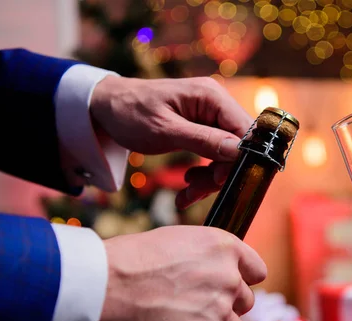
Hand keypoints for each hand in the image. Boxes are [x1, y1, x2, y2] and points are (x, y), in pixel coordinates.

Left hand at [90, 76, 252, 208]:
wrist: (106, 108)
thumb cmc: (131, 112)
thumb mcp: (165, 131)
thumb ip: (203, 141)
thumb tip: (238, 152)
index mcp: (211, 96)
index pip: (245, 129)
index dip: (241, 158)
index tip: (222, 180)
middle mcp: (216, 103)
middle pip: (237, 145)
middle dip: (220, 173)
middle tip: (196, 191)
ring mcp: (210, 117)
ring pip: (226, 156)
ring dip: (209, 179)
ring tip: (187, 193)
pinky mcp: (202, 130)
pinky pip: (213, 156)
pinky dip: (202, 175)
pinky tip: (186, 188)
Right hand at [95, 225, 266, 320]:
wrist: (105, 285)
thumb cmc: (128, 260)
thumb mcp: (175, 240)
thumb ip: (202, 257)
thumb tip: (205, 272)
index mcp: (223, 247)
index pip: (256, 271)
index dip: (241, 282)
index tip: (227, 290)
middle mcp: (228, 277)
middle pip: (244, 304)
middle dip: (224, 310)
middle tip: (196, 313)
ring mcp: (219, 310)